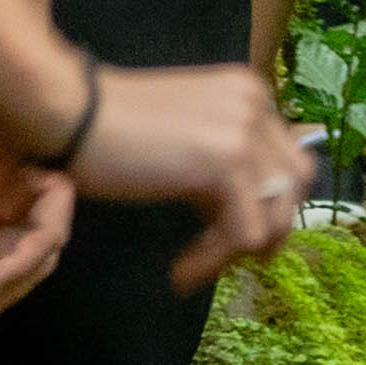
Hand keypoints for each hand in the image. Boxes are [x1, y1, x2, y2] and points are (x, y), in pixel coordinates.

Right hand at [67, 58, 320, 288]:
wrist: (70, 114)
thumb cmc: (111, 131)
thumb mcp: (188, 135)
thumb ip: (226, 157)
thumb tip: (261, 209)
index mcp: (250, 92)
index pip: (288, 159)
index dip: (265, 205)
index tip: (224, 234)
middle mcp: (257, 103)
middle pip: (295, 186)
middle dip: (265, 230)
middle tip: (222, 257)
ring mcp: (244, 129)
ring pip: (274, 216)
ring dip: (234, 254)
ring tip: (192, 269)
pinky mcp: (225, 160)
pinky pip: (243, 233)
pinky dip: (214, 262)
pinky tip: (181, 272)